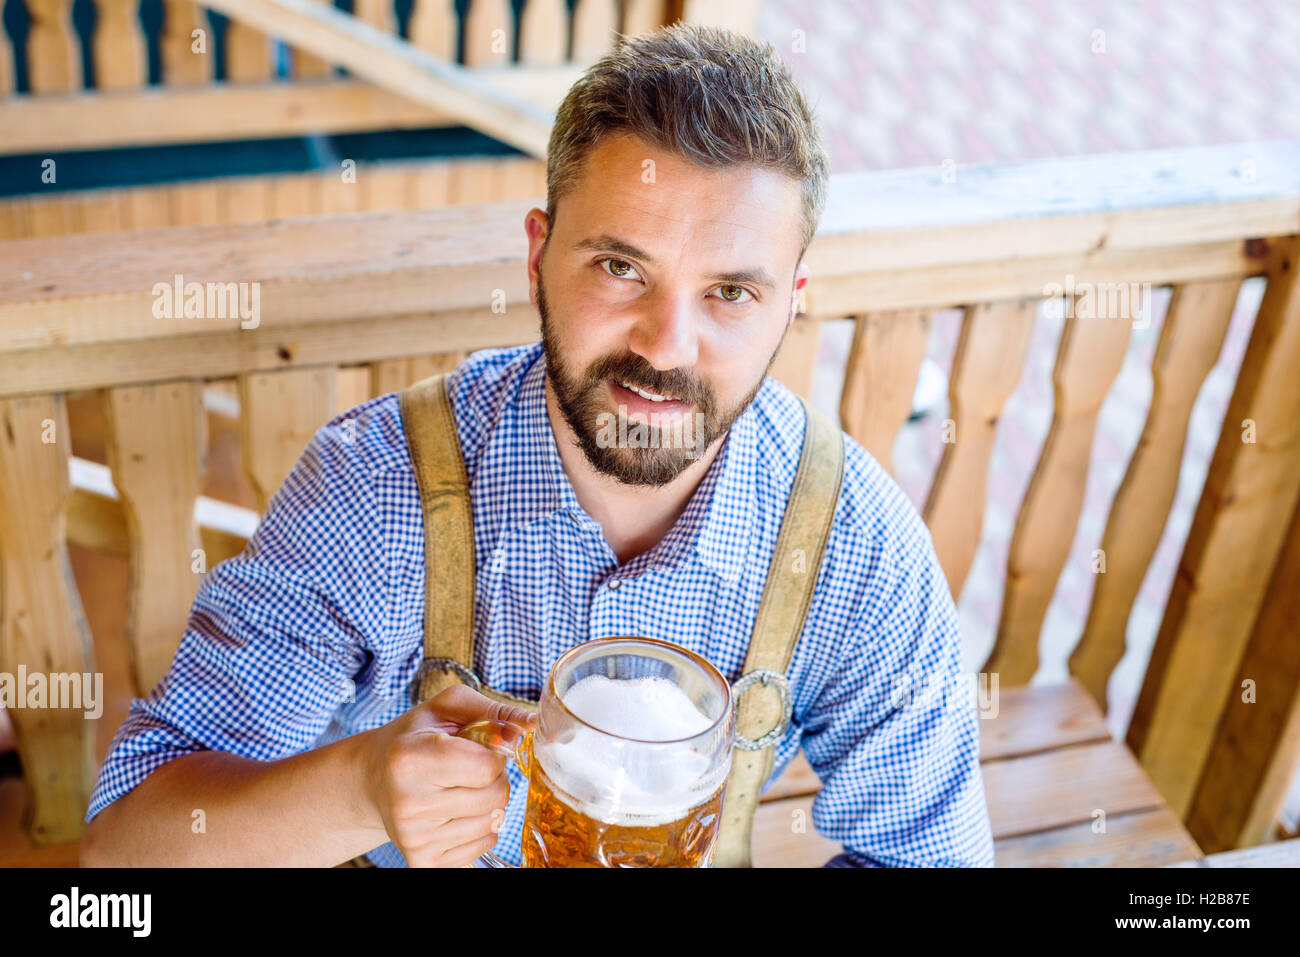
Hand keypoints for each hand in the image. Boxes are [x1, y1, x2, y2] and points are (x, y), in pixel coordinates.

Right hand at [364, 684, 536, 866]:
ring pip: (493, 822)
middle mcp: (408, 802)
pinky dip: (481, 826)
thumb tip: (534, 723)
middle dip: (495, 778)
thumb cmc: (415, 737)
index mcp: (410, 757)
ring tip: (460, 787)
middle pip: (494, 796)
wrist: (373, 779)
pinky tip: (456, 811)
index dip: (494, 754)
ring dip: (489, 802)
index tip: (478, 747)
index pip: (486, 767)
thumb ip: (494, 712)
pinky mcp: (423, 861)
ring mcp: (414, 837)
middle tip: (469, 768)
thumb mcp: (447, 709)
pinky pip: (484, 844)